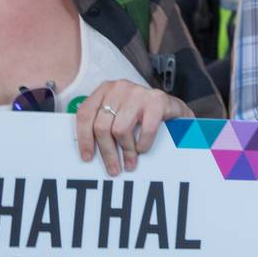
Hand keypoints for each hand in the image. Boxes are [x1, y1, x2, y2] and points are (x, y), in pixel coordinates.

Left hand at [75, 79, 189, 174]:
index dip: (84, 138)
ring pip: (120, 130)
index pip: (85, 114)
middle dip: (107, 152)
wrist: (173, 108)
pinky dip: (143, 144)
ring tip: (130, 162)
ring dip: (126, 151)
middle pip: (102, 126)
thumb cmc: (141, 115)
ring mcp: (138, 92)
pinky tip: (143, 149)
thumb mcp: (118, 113)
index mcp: (105, 89)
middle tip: (113, 168)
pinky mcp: (157, 100)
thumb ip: (103, 123)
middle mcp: (120, 88)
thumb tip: (88, 151)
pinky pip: (145, 130)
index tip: (87, 157)